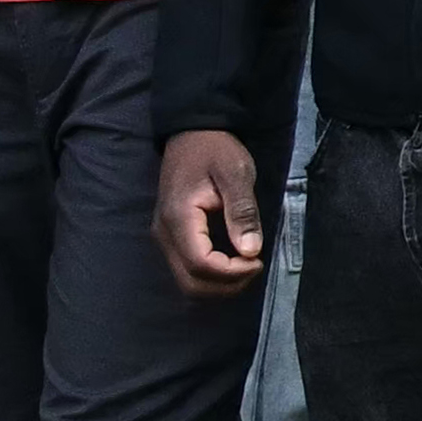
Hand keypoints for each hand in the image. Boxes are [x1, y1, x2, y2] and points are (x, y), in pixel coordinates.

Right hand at [150, 128, 266, 300]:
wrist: (192, 136)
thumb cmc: (216, 151)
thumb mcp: (236, 174)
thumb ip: (242, 212)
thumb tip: (251, 251)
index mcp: (179, 218)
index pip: (201, 265)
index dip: (232, 273)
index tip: (258, 261)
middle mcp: (164, 234)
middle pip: (191, 282)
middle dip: (226, 284)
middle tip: (254, 267)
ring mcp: (164, 237)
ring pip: (187, 281)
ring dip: (219, 284)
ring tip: (246, 265)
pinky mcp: (170, 238)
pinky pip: (187, 269)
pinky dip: (211, 275)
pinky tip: (233, 261)